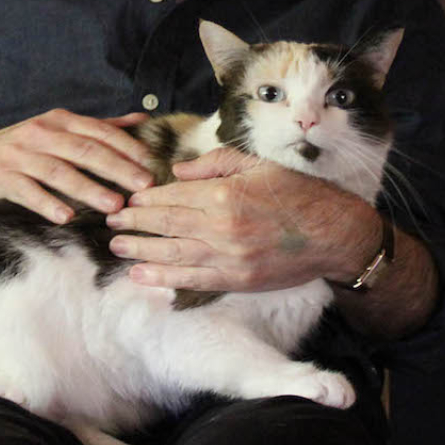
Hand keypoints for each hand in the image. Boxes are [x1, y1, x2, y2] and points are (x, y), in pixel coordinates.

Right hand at [0, 109, 154, 222]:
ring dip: (90, 188)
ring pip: (60, 171)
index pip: (100, 132)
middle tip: (143, 186)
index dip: (127, 147)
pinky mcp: (3, 178)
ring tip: (114, 205)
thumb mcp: (59, 129)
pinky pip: (29, 192)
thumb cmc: (24, 146)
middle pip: (86, 151)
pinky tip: (67, 216)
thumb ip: (100, 126)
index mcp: (61, 121)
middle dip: (118, 168)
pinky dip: (48, 203)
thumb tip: (141, 118)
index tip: (151, 164)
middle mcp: (42, 134)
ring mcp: (21, 155)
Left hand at [106, 148, 381, 292]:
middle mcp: (222, 228)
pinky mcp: (237, 281)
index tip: (127, 199)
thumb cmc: (298, 193)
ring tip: (117, 248)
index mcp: (225, 194)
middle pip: (166, 225)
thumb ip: (215, 163)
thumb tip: (178, 171)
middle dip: (134, 224)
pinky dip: (164, 279)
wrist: (333, 234)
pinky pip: (192, 281)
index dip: (146, 199)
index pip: (173, 196)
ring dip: (140, 251)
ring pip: (172, 254)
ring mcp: (228, 258)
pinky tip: (142, 276)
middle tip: (110, 222)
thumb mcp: (258, 164)